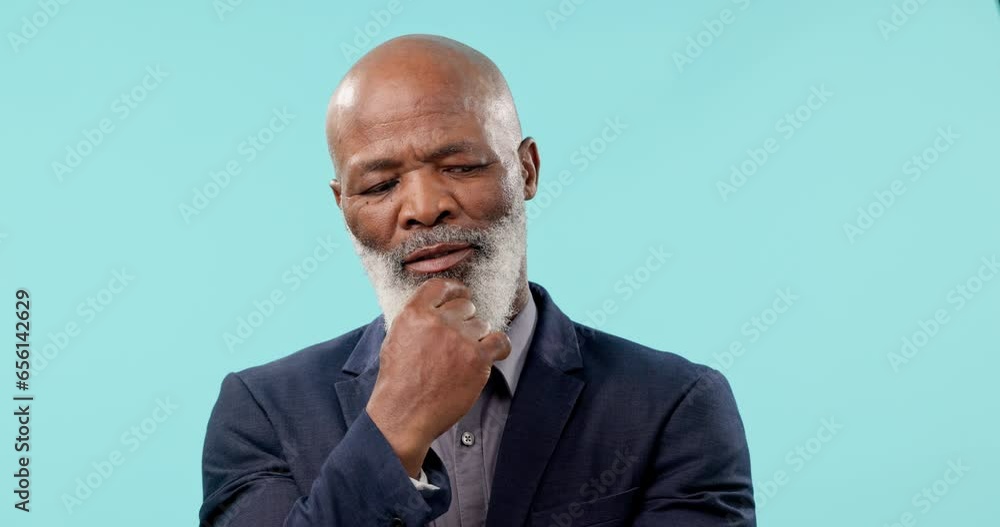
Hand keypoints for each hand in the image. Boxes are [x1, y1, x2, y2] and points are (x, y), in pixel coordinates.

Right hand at [365, 278, 511, 477]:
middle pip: (465, 306)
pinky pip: (500, 341)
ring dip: (476, 338)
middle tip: (458, 341)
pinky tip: (493, 353)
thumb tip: (436, 306)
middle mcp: (438, 321)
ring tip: (463, 359)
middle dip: (464, 320)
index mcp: (414, 314)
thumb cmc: (397, 382)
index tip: (461, 295)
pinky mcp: (477, 358)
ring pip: (481, 325)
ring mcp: (460, 339)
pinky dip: (499, 346)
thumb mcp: (395, 339)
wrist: (403, 415)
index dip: (454, 290)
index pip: (440, 286)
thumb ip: (416, 319)